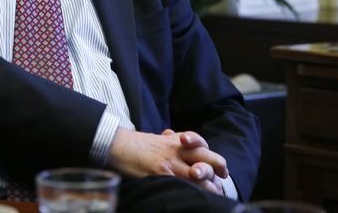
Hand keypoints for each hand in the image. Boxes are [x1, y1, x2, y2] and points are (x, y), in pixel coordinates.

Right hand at [106, 128, 228, 195]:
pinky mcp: (162, 174)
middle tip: (222, 180)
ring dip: (208, 185)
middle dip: (217, 167)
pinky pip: (182, 184)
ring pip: (198, 172)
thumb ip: (170, 141)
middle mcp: (176, 148)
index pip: (200, 143)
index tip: (221, 170)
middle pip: (205, 155)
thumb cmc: (133, 145)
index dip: (213, 157)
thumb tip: (179, 140)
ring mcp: (170, 162)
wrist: (115, 145)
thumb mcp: (155, 140)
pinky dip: (191, 191)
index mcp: (174, 140)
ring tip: (215, 194)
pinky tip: (195, 198)